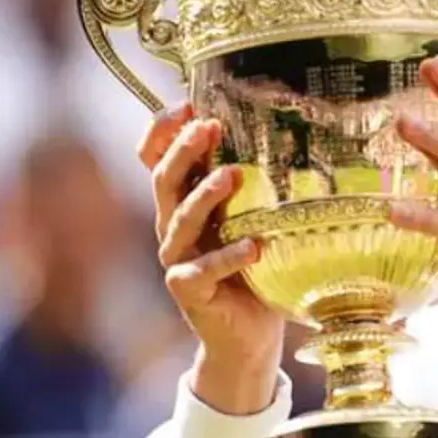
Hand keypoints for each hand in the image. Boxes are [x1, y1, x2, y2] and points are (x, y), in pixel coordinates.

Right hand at [139, 102, 283, 413]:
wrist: (249, 334)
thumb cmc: (255, 268)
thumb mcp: (253, 217)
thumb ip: (253, 184)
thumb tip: (282, 131)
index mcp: (185, 201)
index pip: (156, 158)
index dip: (162, 131)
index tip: (186, 103)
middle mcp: (174, 226)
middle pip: (164, 181)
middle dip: (184, 151)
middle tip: (209, 128)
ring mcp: (179, 259)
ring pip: (178, 221)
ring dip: (205, 196)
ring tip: (232, 175)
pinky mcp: (190, 292)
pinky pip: (201, 271)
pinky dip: (228, 257)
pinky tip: (255, 246)